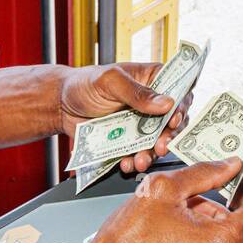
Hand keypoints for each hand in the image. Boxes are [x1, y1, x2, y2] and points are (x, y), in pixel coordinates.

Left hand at [56, 62, 192, 172]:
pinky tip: (127, 163)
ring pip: (157, 140)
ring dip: (152, 153)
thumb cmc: (84, 83)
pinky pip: (138, 152)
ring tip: (141, 160)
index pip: (179, 89)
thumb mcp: (110, 81)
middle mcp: (151, 102)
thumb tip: (166, 103)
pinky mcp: (129, 140)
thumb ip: (137, 92)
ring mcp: (141, 122)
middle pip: (172, 120)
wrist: (60, 106)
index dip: (181, 105)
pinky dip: (135, 160)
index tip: (174, 119)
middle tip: (160, 146)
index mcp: (152, 79)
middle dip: (168, 136)